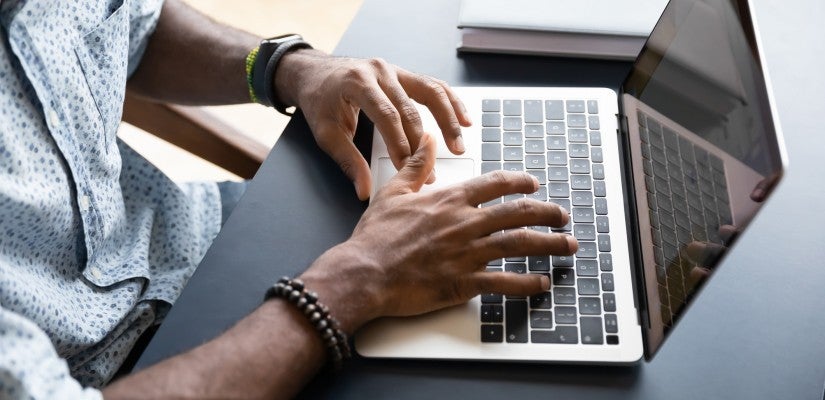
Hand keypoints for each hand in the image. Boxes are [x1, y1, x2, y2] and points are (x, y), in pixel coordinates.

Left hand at [275, 50, 471, 199]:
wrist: (315, 73)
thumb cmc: (320, 101)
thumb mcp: (327, 134)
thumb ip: (348, 161)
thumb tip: (364, 190)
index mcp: (358, 82)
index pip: (386, 116)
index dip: (400, 144)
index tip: (409, 169)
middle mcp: (380, 71)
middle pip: (411, 108)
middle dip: (423, 144)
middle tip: (431, 172)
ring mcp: (395, 69)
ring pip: (431, 91)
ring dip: (448, 120)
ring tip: (458, 145)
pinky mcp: (405, 74)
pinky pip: (433, 86)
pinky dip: (451, 102)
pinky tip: (464, 120)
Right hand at [299, 135, 577, 333]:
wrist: (364, 272)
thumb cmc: (375, 237)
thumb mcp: (393, 192)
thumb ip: (415, 166)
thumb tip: (427, 142)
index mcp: (449, 200)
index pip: (494, 184)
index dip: (519, 183)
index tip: (533, 184)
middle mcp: (464, 223)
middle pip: (518, 213)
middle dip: (547, 213)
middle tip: (563, 216)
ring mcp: (467, 253)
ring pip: (519, 244)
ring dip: (549, 243)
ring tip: (568, 245)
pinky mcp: (463, 282)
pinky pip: (504, 282)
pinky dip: (527, 283)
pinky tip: (542, 282)